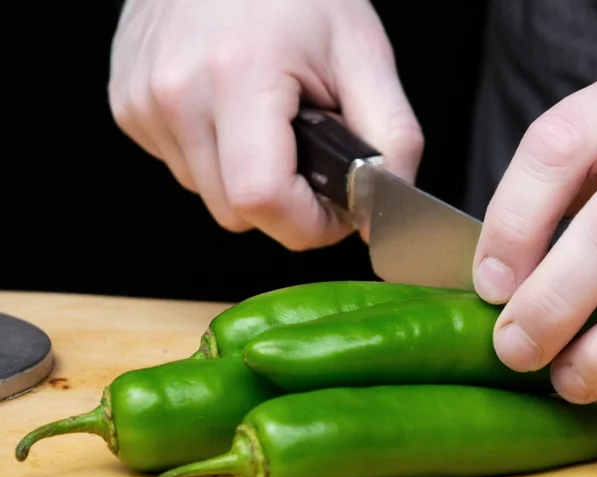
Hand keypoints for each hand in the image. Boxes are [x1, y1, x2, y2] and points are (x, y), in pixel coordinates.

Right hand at [109, 0, 422, 248]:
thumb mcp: (365, 55)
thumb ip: (390, 139)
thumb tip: (387, 210)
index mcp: (238, 75)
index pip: (263, 200)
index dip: (310, 223)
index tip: (335, 209)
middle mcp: (176, 91)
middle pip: (236, 213)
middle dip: (285, 203)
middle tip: (311, 155)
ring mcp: (142, 99)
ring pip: (208, 195)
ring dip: (249, 176)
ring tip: (270, 118)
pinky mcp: (127, 104)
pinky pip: (182, 166)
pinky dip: (216, 154)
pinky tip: (232, 109)